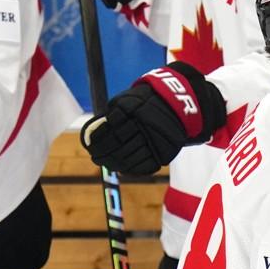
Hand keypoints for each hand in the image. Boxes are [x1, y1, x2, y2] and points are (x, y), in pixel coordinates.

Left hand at [80, 62, 225, 173]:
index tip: (90, 145)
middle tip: (96, 157)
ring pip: (129, 157)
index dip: (96, 140)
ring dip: (114, 163)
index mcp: (131, 110)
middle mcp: (142, 124)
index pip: (108, 130)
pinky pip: (145, 165)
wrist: (179, 102)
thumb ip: (111, 115)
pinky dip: (132, 168)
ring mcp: (155, 138)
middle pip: (117, 145)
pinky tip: (123, 167)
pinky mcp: (164, 150)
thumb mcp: (128, 100)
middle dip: (103, 154)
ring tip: (107, 163)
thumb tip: (91, 135)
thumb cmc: (146, 101)